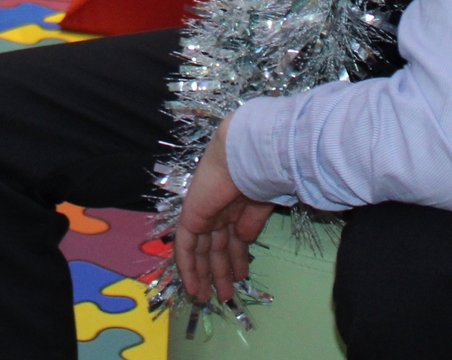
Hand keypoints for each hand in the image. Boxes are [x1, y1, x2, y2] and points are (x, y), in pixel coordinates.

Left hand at [174, 117, 277, 306]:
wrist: (251, 155)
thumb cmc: (266, 175)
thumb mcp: (264, 206)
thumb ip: (251, 224)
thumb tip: (244, 241)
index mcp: (238, 204)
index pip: (231, 236)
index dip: (235, 259)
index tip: (240, 277)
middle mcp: (219, 209)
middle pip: (216, 245)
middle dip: (220, 271)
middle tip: (224, 294)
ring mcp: (205, 212)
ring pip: (201, 249)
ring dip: (205, 274)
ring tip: (210, 297)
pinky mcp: (191, 215)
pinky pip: (186, 245)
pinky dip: (188, 266)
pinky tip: (194, 286)